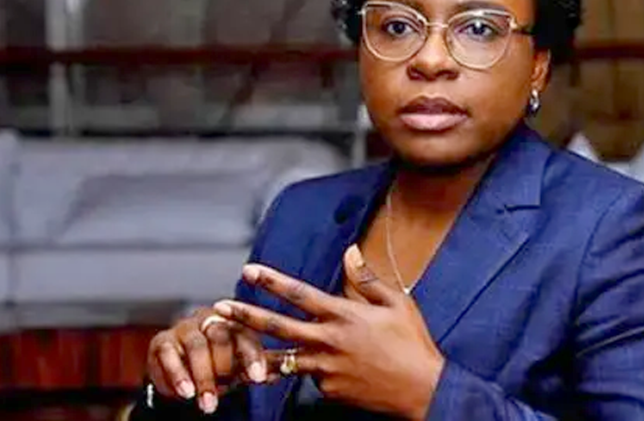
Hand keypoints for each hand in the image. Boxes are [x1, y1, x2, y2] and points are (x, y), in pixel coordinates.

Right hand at [146, 308, 267, 413]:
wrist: (182, 374)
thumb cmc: (218, 367)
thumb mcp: (239, 370)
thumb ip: (256, 370)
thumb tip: (277, 374)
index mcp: (234, 323)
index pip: (246, 336)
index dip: (253, 357)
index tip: (259, 378)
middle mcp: (210, 320)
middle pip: (220, 336)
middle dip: (225, 367)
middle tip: (230, 389)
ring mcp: (185, 328)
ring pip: (196, 346)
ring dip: (203, 376)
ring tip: (207, 402)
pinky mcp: (162, 340)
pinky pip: (168, 354)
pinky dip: (178, 375)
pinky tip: (186, 393)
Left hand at [213, 245, 444, 420]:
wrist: (424, 390)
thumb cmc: (413, 343)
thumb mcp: (397, 303)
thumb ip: (367, 278)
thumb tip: (350, 252)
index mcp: (345, 315)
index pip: (299, 294)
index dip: (272, 281)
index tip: (249, 271)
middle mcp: (329, 341)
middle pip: (279, 326)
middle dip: (247, 315)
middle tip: (220, 307)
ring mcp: (326, 369)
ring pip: (283, 359)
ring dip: (255, 352)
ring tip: (230, 349)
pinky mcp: (329, 390)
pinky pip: (311, 376)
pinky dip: (310, 369)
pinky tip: (326, 366)